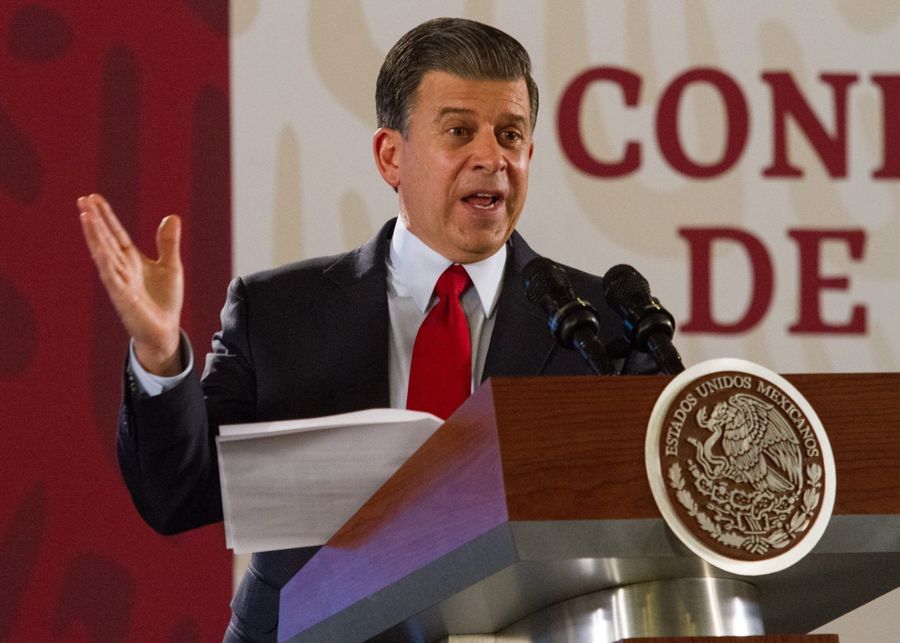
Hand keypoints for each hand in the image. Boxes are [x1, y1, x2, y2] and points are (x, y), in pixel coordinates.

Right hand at [78, 194, 183, 374]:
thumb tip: (172, 216)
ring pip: (104, 255)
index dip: (106, 216)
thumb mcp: (171, 266)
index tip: (93, 197)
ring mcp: (120, 282)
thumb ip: (168, 243)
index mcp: (132, 260)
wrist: (165, 330)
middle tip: (83, 199)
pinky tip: (99, 249)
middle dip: (95, 220)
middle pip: (106, 239)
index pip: (116, 233)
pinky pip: (112, 278)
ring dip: (95, 236)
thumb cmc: (164, 300)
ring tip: (85, 215)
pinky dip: (105, 263)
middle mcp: (122, 268)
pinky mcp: (122, 297)